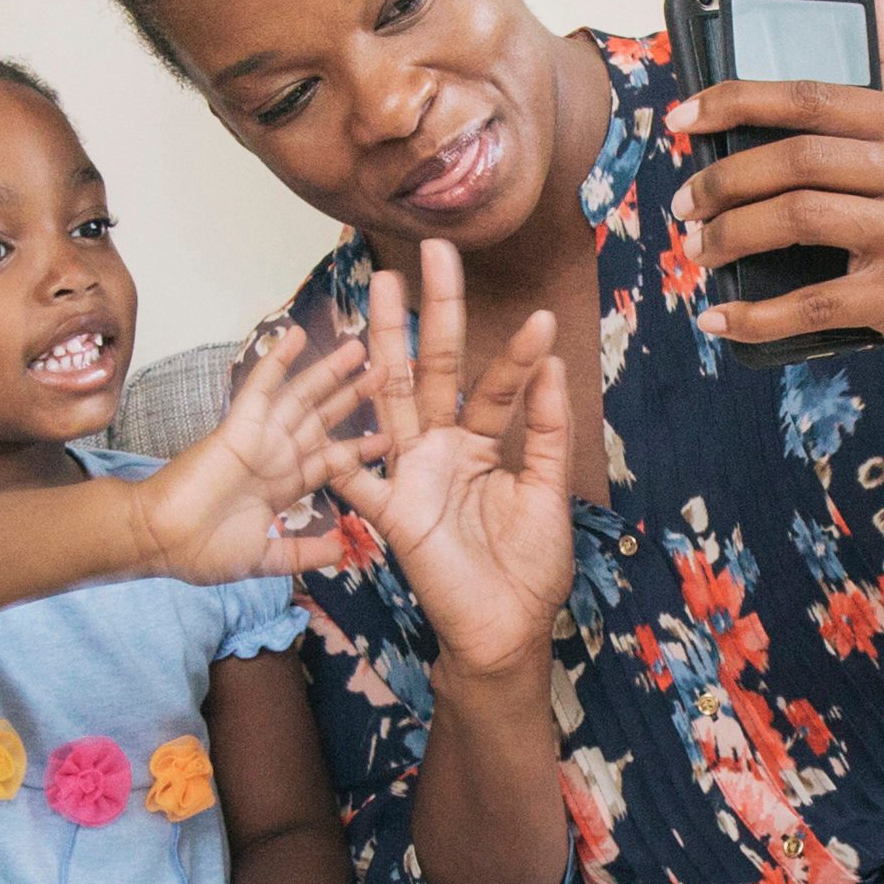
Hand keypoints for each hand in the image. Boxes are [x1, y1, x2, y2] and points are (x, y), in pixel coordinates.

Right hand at [131, 328, 376, 584]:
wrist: (162, 543)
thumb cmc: (202, 553)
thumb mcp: (266, 558)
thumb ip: (302, 552)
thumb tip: (340, 553)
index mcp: (281, 486)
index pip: (328, 460)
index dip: (358, 447)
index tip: (390, 436)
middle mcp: (274, 456)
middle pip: (322, 420)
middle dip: (353, 398)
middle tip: (386, 372)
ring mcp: (258, 438)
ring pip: (301, 397)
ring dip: (329, 372)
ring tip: (359, 347)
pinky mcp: (238, 426)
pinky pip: (261, 386)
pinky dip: (278, 360)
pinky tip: (297, 335)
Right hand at [321, 238, 578, 682]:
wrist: (504, 631)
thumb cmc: (526, 568)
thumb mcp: (549, 493)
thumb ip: (547, 431)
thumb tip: (552, 364)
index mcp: (481, 445)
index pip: (495, 385)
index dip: (517, 355)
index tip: (540, 318)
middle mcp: (442, 449)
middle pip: (434, 369)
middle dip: (435, 313)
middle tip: (432, 253)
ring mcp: (413, 476)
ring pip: (394, 399)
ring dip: (386, 346)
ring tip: (380, 291)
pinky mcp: (395, 516)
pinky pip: (363, 484)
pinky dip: (346, 460)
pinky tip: (331, 424)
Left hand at [670, 16, 883, 388]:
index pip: (811, 97)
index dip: (735, 101)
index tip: (681, 119)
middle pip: (797, 159)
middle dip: (723, 181)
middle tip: (684, 205)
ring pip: (797, 219)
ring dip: (730, 238)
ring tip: (699, 250)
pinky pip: (811, 302)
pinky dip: (754, 315)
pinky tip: (718, 318)